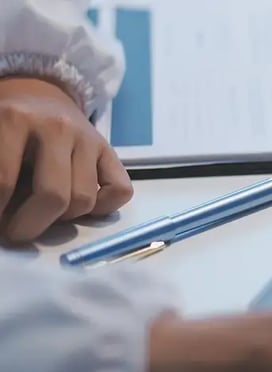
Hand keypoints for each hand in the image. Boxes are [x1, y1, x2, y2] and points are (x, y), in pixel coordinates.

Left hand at [0, 77, 132, 243]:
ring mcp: (88, 138)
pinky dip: (104, 207)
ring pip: (84, 200)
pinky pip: (119, 191)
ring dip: (63, 218)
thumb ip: (1, 174)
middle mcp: (57, 127)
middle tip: (18, 233)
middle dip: (30, 226)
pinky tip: (83, 205)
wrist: (39, 97)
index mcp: (14, 120)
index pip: (5, 181)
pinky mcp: (109, 150)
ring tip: (46, 212)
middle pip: (53, 196)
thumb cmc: (9, 127)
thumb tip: (3, 217)